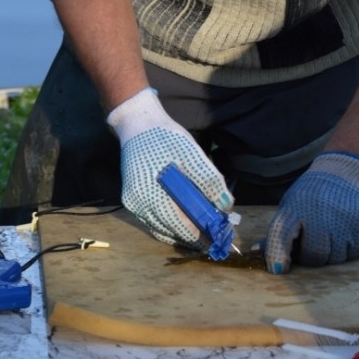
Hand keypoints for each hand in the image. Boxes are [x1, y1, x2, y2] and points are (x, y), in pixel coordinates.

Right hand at [107, 87, 232, 247]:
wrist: (138, 124)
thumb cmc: (165, 137)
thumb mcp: (191, 153)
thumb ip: (208, 179)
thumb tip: (226, 205)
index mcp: (153, 194)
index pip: (181, 226)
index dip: (201, 232)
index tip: (219, 234)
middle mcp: (139, 205)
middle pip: (171, 231)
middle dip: (193, 233)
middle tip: (213, 230)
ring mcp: (133, 205)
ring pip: (161, 229)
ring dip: (181, 231)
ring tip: (202, 226)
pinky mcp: (132, 201)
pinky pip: (152, 221)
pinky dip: (168, 224)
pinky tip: (183, 219)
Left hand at [264, 151, 358, 273]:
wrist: (343, 173)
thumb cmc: (311, 196)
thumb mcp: (291, 207)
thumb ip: (276, 233)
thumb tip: (254, 253)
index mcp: (297, 207)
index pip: (281, 237)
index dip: (278, 256)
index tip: (279, 269)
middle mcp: (323, 215)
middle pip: (315, 257)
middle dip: (311, 255)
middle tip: (313, 240)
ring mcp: (347, 221)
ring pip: (336, 260)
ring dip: (331, 253)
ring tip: (330, 232)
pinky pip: (355, 254)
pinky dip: (349, 247)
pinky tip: (345, 229)